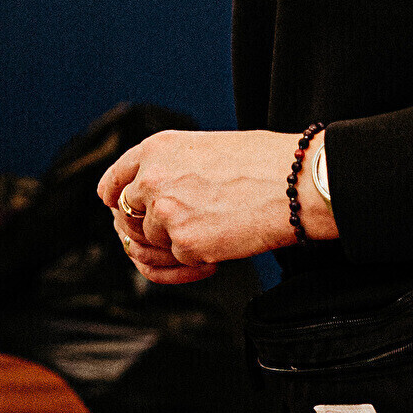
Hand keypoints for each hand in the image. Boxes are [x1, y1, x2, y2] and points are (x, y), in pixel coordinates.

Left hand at [98, 127, 334, 283]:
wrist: (298, 184)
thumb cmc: (265, 164)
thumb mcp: (206, 150)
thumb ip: (171, 170)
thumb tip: (152, 198)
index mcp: (156, 149)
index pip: (114, 182)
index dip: (115, 201)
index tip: (120, 212)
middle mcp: (151, 178)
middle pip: (126, 217)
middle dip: (148, 230)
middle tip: (177, 235)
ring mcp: (164, 212)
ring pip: (153, 242)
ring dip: (176, 246)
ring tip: (211, 237)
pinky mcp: (184, 243)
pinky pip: (178, 262)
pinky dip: (197, 264)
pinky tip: (223, 250)